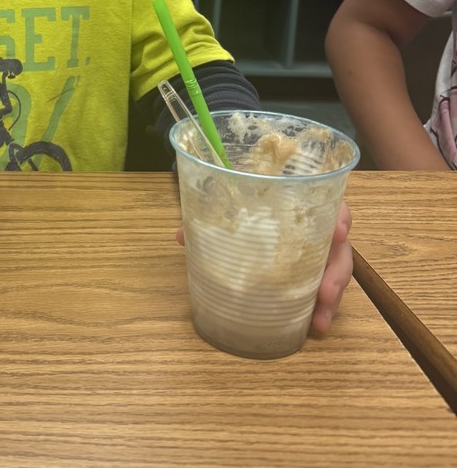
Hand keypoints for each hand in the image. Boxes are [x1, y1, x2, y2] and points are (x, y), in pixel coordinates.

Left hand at [175, 199, 353, 335]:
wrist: (250, 200)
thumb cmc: (247, 196)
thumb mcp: (232, 201)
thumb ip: (211, 214)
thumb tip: (182, 235)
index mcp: (302, 199)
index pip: (331, 202)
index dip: (339, 215)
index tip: (338, 231)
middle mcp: (317, 224)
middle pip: (339, 246)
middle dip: (336, 271)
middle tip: (326, 292)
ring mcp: (319, 249)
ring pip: (336, 272)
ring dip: (331, 297)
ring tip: (320, 321)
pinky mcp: (314, 270)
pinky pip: (325, 288)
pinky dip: (320, 308)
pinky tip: (314, 327)